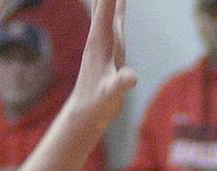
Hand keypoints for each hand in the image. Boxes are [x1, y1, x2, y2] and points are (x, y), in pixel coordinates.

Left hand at [67, 0, 136, 136]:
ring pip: (111, 2)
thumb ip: (119, 85)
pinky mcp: (112, 43)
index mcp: (101, 37)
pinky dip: (120, 1)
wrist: (86, 113)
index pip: (108, 1)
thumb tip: (131, 79)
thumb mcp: (110, 95)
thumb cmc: (97, 104)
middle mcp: (102, 31)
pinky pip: (117, 14)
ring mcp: (107, 36)